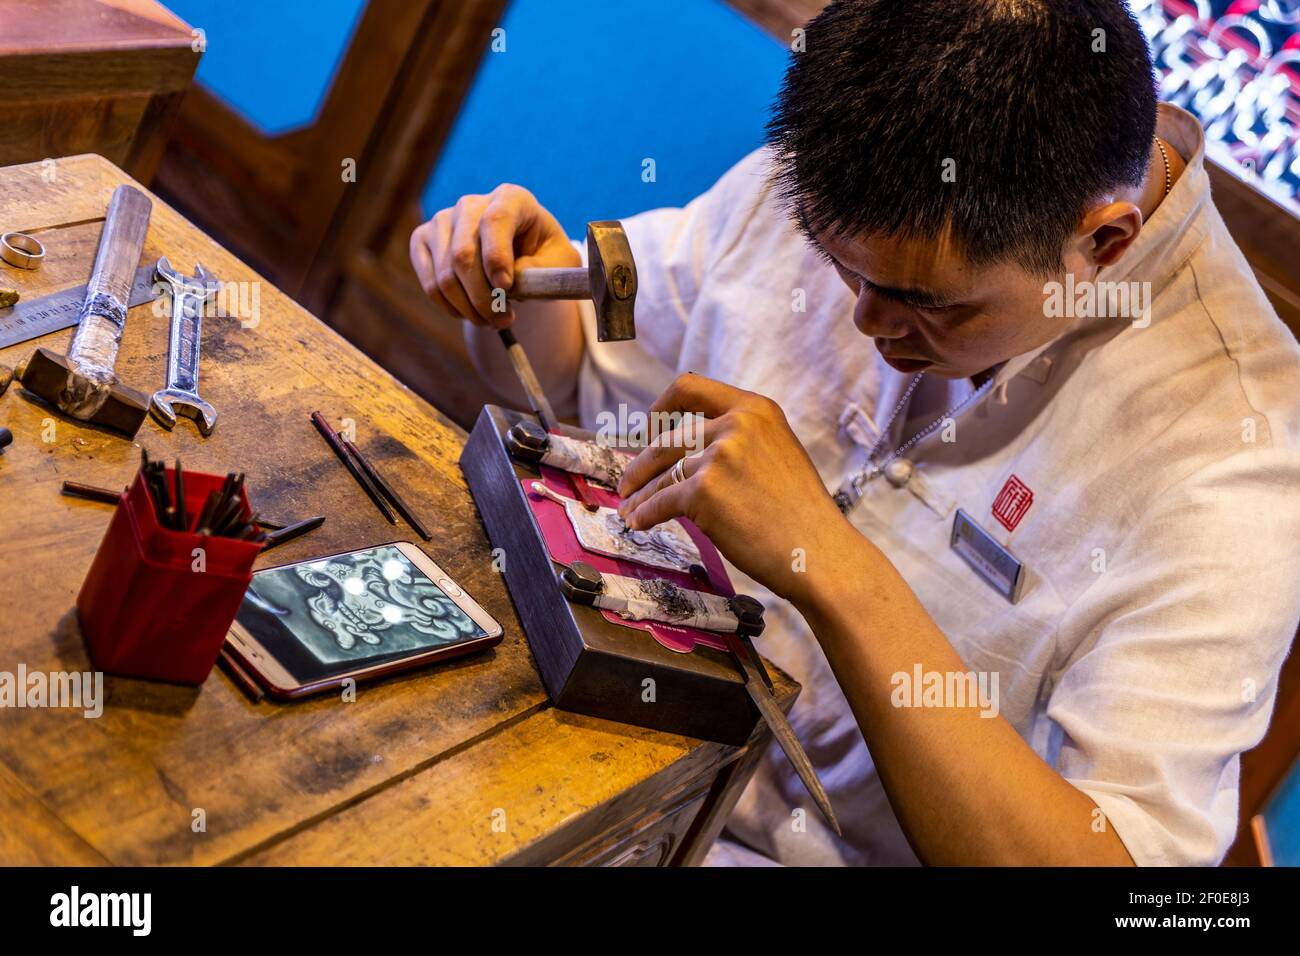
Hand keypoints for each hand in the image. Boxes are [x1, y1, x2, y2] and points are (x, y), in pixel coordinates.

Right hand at [409, 184, 579, 327]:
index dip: (497, 257)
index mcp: (511, 199)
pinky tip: (471, 312)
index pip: (495, 221)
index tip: (506, 289)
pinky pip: (430, 283)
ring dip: (469, 309)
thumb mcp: (560, 263)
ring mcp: (442, 220)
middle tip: (503, 321)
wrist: (520, 255)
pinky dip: (451, 307)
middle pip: (464, 255)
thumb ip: (542, 270)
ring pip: (445, 275)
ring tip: (492, 320)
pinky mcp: (423, 239)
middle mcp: (471, 204)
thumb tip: (508, 281)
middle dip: (484, 298)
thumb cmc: (544, 257)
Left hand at [616, 373, 861, 606]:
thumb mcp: (777, 453)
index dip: (661, 407)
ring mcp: (718, 456)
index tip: (649, 428)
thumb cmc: (802, 515)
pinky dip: (645, 514)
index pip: (690, 387)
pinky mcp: (704, 491)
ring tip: (629, 509)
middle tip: (627, 482)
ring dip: (639, 494)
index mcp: (755, 409)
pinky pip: (661, 502)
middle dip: (640, 464)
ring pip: (662, 474)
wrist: (819, 553)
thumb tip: (690, 450)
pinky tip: (639, 523)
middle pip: (667, 439)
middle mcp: (736, 424)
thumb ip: (740, 440)